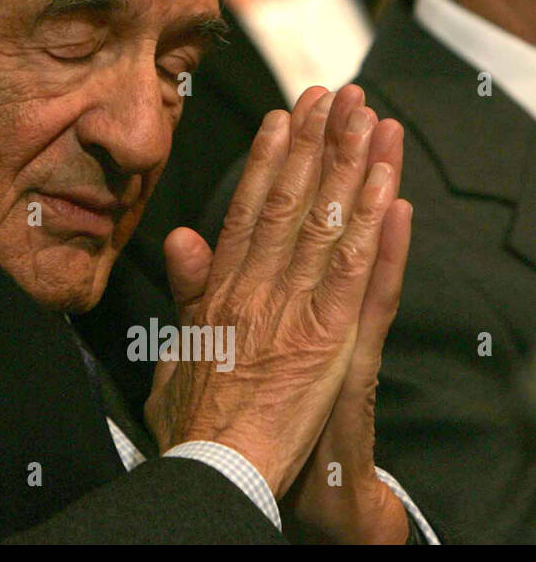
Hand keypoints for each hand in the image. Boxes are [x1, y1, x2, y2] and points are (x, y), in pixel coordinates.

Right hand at [145, 83, 405, 505]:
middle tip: (334, 95)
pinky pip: (352, 269)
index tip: (284, 120)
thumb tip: (177, 236)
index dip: (269, 161)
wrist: (210, 466)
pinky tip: (387, 184)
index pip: (248, 212)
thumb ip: (187, 292)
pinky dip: (371, 224)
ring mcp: (291, 306)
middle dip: (312, 144)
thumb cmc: (190, 421)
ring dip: (346, 165)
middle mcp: (255, 285)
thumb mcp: (175, 347)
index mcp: (220, 290)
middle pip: (289, 202)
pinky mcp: (326, 335)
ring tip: (366, 117)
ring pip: (323, 222)